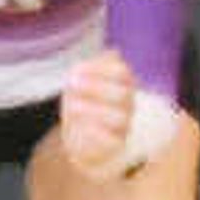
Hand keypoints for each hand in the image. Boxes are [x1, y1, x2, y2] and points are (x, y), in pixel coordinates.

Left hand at [56, 51, 137, 180]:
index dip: (98, 69)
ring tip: (71, 107)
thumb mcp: (82, 80)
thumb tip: (110, 53)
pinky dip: (94, 133)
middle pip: (122, 94)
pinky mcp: (116, 145)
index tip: (74, 71)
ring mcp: (124, 125)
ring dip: (92, 110)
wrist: (79, 136)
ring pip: (119, 118)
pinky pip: (111, 141)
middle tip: (70, 85)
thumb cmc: (82, 101)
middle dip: (95, 88)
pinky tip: (78, 125)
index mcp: (124, 83)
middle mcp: (128, 104)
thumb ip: (92, 66)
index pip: (121, 72)